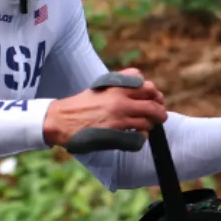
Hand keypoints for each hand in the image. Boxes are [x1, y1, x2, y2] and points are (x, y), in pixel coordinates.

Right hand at [43, 68, 168, 147]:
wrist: (61, 120)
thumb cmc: (81, 104)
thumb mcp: (101, 86)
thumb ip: (120, 83)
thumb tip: (141, 82)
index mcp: (116, 86)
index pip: (147, 86)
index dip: (154, 94)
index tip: (155, 100)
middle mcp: (120, 100)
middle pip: (153, 105)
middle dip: (160, 112)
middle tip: (159, 117)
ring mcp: (118, 118)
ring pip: (148, 122)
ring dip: (149, 126)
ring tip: (144, 127)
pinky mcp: (115, 134)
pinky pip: (139, 138)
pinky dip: (141, 138)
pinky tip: (136, 136)